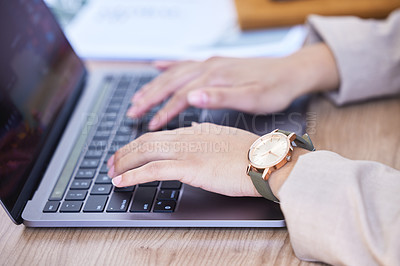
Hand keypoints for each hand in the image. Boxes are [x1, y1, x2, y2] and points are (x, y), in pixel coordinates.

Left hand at [107, 123, 260, 196]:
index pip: (159, 135)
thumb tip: (196, 126)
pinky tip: (122, 182)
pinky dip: (133, 175)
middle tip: (111, 162)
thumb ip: (207, 130)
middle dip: (125, 152)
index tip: (128, 151)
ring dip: (124, 163)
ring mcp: (186, 151)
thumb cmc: (251, 150)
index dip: (138, 143)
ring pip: (145, 152)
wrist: (265, 159)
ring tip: (111, 172)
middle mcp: (186, 137)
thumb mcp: (226, 134)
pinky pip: (153, 170)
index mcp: (195, 131)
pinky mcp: (189, 167)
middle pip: (146, 141)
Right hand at [127, 44, 339, 130]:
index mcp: (216, 77)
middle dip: (150, 97)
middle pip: (171, 81)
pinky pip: (185, 63)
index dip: (163, 111)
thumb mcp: (252, 98)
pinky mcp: (215, 64)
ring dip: (154, 85)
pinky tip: (156, 66)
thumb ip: (220, 97)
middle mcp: (209, 67)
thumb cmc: (274, 89)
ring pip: (174, 73)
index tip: (149, 126)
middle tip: (131, 111)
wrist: (291, 72)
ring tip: (137, 97)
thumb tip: (192, 97)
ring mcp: (211, 63)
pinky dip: (168, 66)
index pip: (181, 95)